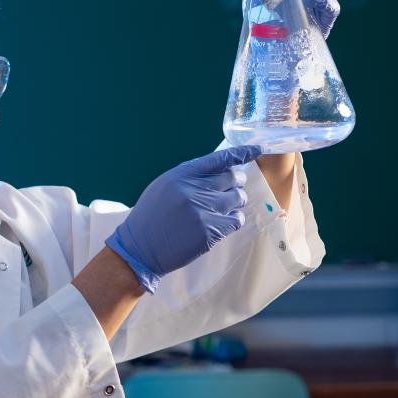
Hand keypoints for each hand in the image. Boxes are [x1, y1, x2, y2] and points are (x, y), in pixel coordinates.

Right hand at [105, 145, 259, 292]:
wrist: (140, 248)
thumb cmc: (152, 216)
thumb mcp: (165, 186)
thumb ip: (190, 176)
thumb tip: (221, 169)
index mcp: (182, 174)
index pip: (219, 158)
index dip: (242, 152)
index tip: (258, 149)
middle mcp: (193, 189)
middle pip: (233, 178)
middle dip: (237, 183)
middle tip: (232, 190)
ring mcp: (202, 210)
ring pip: (237, 198)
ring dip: (236, 203)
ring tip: (223, 208)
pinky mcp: (209, 231)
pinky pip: (236, 220)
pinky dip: (234, 220)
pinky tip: (223, 223)